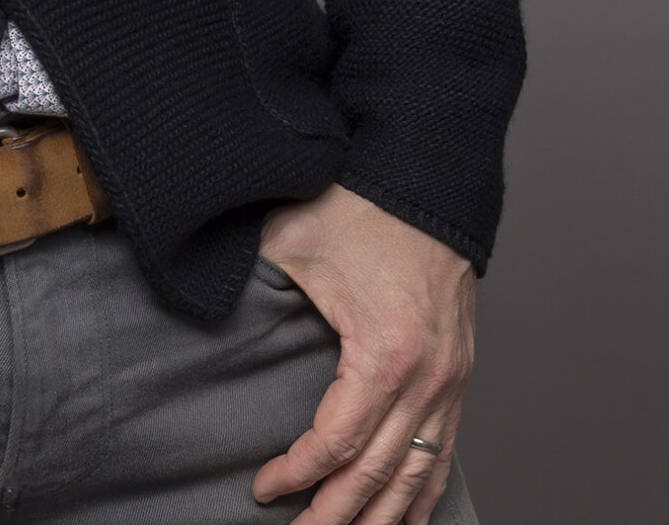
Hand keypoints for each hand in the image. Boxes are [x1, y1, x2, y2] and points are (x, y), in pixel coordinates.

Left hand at [253, 184, 474, 523]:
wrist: (424, 178)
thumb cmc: (361, 206)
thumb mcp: (295, 242)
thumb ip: (254, 284)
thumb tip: (209, 304)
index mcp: (385, 353)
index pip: (338, 442)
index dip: (298, 473)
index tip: (264, 489)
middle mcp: (427, 378)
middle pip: (378, 475)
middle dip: (336, 517)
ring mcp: (450, 380)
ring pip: (417, 475)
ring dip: (380, 518)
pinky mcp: (459, 374)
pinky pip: (444, 451)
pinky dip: (421, 493)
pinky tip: (401, 517)